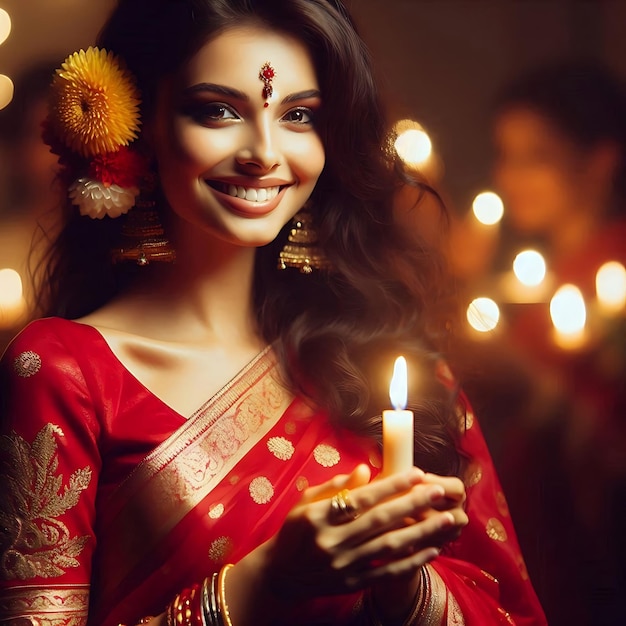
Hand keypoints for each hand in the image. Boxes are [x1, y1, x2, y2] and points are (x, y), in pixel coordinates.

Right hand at [262, 465, 466, 598]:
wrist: (279, 573)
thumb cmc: (296, 529)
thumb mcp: (307, 501)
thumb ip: (336, 485)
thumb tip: (366, 469)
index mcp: (319, 516)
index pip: (362, 498)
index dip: (391, 484)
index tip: (416, 473)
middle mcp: (332, 541)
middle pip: (380, 521)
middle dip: (413, 504)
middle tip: (439, 491)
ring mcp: (343, 566)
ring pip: (388, 547)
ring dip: (420, 532)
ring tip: (446, 519)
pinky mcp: (351, 584)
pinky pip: (386, 573)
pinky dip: (411, 563)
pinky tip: (431, 550)